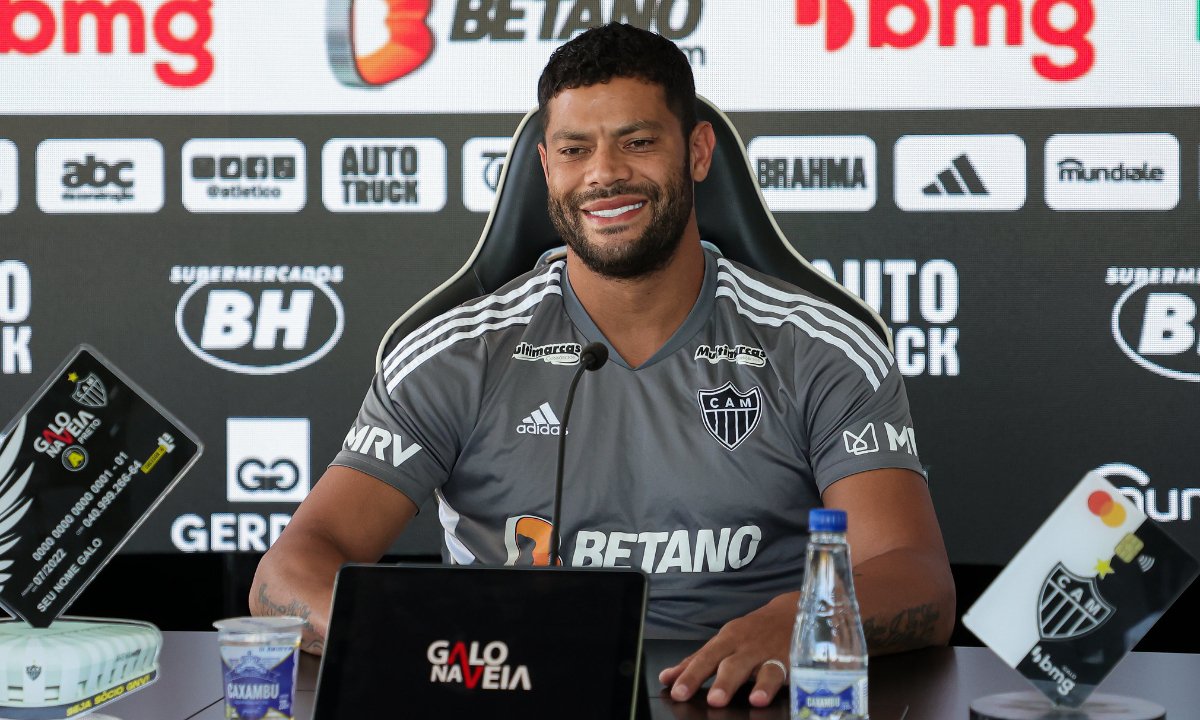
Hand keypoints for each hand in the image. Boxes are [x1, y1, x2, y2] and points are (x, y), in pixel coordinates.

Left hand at [658, 593, 796, 707]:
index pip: (705, 659)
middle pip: (734, 664)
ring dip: (760, 685)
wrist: (790, 612)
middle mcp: (747, 648)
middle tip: (714, 700)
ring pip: (765, 670)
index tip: (678, 692)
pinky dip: (786, 686)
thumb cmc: (751, 632)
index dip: (691, 676)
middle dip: (724, 682)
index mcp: (727, 641)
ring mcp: (771, 655)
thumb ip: (696, 662)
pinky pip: (791, 674)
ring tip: (754, 700)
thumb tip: (667, 678)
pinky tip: (781, 696)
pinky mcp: (793, 663)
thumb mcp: (723, 642)